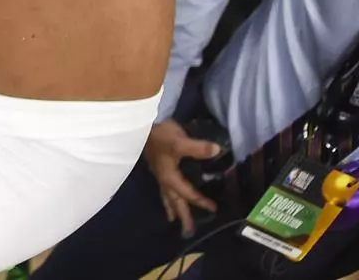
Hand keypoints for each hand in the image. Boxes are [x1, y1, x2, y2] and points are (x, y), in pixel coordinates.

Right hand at [145, 119, 224, 235]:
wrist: (140, 127)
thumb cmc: (160, 136)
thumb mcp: (180, 142)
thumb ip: (198, 148)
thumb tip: (217, 151)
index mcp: (170, 178)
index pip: (188, 194)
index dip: (201, 201)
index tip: (213, 209)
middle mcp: (164, 180)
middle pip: (175, 202)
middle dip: (182, 216)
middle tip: (187, 231)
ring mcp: (159, 175)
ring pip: (167, 197)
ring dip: (172, 209)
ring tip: (173, 220)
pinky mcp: (157, 169)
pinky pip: (163, 189)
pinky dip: (166, 198)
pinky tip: (166, 196)